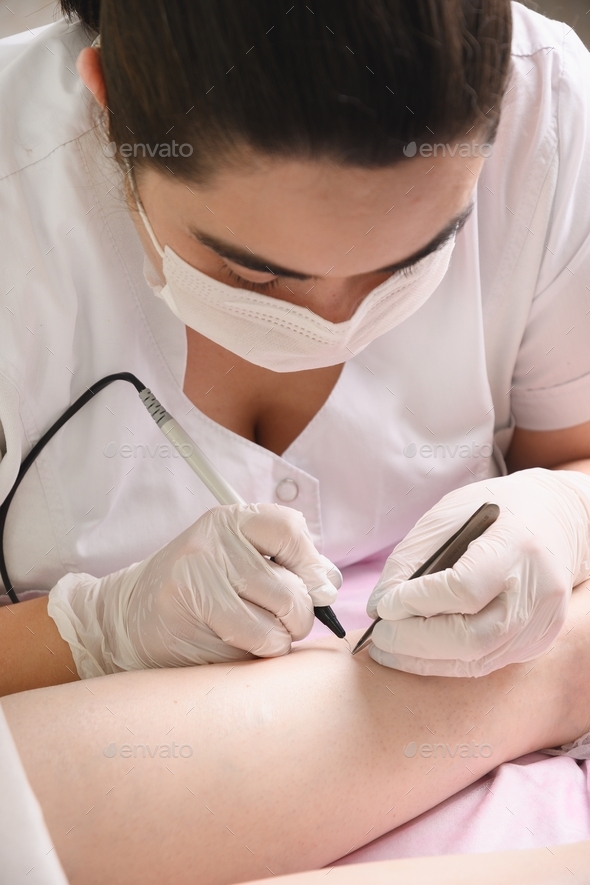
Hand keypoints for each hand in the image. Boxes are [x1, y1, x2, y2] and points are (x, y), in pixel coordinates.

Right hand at [47, 503, 339, 677]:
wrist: (130, 619)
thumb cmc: (199, 593)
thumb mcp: (240, 564)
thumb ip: (287, 566)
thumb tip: (329, 582)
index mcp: (231, 520)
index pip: (289, 528)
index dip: (311, 562)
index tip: (315, 586)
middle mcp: (215, 540)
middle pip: (292, 583)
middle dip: (301, 613)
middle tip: (286, 621)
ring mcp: (200, 571)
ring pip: (281, 613)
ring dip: (284, 635)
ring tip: (263, 633)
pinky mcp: (192, 606)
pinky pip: (259, 636)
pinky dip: (265, 649)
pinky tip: (244, 645)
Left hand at [366, 469, 589, 676]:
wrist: (559, 519)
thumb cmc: (498, 510)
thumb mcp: (450, 514)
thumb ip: (412, 557)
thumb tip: (378, 606)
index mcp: (517, 547)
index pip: (464, 589)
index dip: (418, 602)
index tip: (385, 605)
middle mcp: (537, 591)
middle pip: (471, 637)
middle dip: (416, 641)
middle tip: (380, 636)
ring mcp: (541, 621)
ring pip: (478, 659)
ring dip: (424, 660)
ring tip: (388, 650)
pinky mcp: (537, 640)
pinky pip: (486, 662)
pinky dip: (446, 661)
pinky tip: (417, 651)